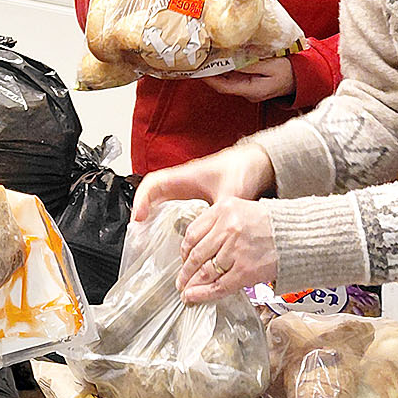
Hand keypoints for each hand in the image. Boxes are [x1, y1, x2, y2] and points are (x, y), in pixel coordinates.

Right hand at [132, 141, 272, 222]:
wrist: (259, 163)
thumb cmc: (243, 168)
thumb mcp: (231, 193)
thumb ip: (221, 212)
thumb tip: (213, 233)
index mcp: (186, 176)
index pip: (154, 183)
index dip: (142, 199)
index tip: (139, 217)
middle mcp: (183, 181)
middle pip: (152, 192)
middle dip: (141, 210)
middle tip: (138, 232)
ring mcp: (188, 189)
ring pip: (161, 199)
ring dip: (151, 214)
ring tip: (147, 234)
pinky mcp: (197, 197)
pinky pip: (173, 206)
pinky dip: (165, 217)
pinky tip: (169, 233)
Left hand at [175, 199, 275, 303]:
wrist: (298, 235)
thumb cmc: (271, 223)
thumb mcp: (240, 210)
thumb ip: (218, 223)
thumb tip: (195, 247)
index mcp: (223, 209)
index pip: (193, 233)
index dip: (184, 250)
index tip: (183, 259)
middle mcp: (227, 228)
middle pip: (196, 254)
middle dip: (185, 270)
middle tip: (180, 280)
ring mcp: (236, 250)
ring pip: (205, 271)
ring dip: (192, 284)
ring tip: (186, 290)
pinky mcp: (246, 270)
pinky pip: (219, 286)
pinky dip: (203, 294)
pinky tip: (193, 297)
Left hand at [202, 55, 299, 102]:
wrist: (303, 78)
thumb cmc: (290, 71)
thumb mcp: (271, 65)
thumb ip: (250, 64)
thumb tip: (231, 61)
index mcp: (253, 91)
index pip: (224, 87)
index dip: (209, 78)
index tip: (199, 68)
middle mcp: (248, 93)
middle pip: (223, 84)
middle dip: (210, 72)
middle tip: (198, 58)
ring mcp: (249, 89)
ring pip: (227, 80)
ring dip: (217, 69)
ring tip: (206, 56)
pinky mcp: (251, 83)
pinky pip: (234, 77)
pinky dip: (226, 68)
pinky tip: (221, 58)